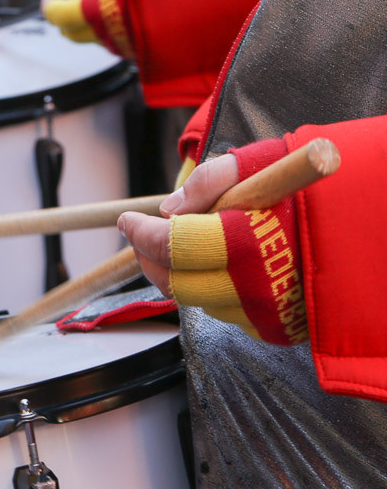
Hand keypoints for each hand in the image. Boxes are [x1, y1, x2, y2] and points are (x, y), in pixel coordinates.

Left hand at [40, 0, 137, 55]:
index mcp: (109, 7)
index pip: (64, 16)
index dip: (50, 8)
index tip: (47, 0)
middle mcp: (116, 33)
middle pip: (73, 33)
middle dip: (64, 17)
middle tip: (68, 0)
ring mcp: (129, 46)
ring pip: (91, 38)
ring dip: (86, 22)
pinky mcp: (140, 52)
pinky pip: (112, 43)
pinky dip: (106, 27)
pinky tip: (118, 9)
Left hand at [118, 141, 307, 345]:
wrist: (373, 227)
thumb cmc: (318, 186)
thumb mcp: (269, 161)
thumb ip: (215, 178)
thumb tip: (169, 209)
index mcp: (251, 240)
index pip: (175, 245)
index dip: (142, 233)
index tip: (127, 220)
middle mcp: (256, 284)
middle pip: (177, 282)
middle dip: (148, 258)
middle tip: (140, 236)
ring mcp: (266, 311)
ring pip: (197, 300)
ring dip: (177, 276)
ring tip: (178, 247)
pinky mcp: (275, 327)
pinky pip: (225, 313)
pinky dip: (209, 290)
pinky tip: (217, 267)